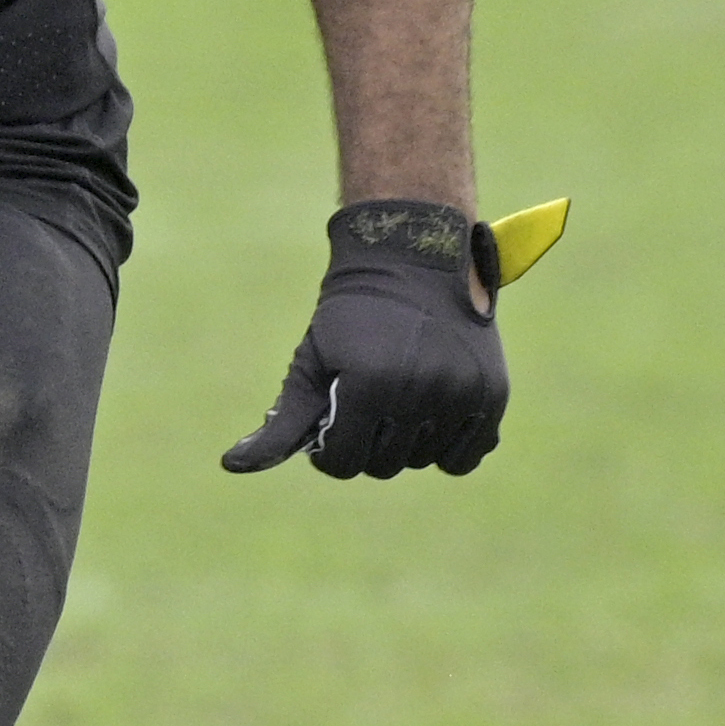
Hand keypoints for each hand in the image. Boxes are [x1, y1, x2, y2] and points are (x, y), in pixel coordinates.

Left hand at [221, 201, 509, 479]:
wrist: (413, 258)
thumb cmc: (351, 314)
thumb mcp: (311, 361)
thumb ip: (283, 423)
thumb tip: (232, 467)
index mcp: (367, 386)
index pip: (343, 464)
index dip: (330, 450)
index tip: (332, 422)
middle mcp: (419, 393)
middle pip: (384, 466)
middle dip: (367, 443)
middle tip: (366, 403)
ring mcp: (460, 394)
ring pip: (423, 461)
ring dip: (407, 443)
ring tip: (399, 399)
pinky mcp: (492, 394)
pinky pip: (465, 456)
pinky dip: (447, 446)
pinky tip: (430, 414)